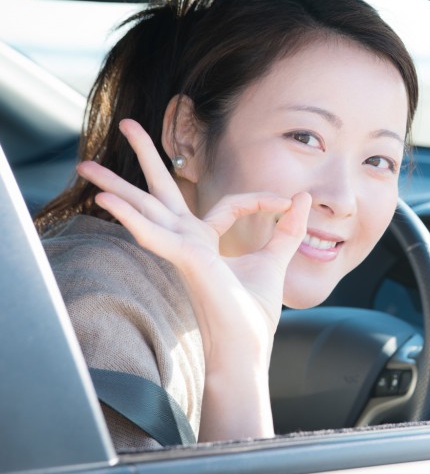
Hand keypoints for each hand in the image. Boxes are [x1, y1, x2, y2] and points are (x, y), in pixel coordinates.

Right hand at [77, 119, 310, 363]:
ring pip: (145, 208)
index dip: (259, 200)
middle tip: (128, 123)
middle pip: (162, 191)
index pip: (228, 205)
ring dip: (116, 185)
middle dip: (146, 157)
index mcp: (207, 242)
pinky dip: (131, 218)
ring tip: (83, 163)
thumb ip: (288, 232)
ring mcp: (182, 251)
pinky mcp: (183, 261)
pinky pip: (153, 234)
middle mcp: (189, 242)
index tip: (287, 203)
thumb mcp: (276, 262)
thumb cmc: (252, 315)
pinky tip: (108, 200)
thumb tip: (303, 198)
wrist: (245, 351)